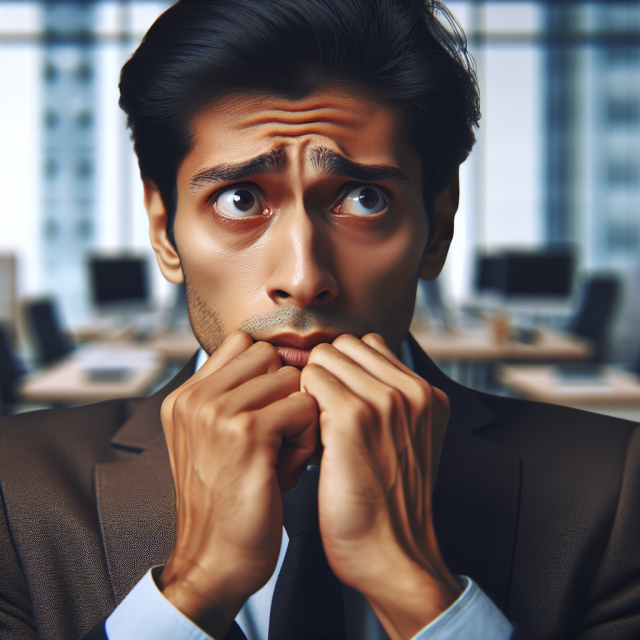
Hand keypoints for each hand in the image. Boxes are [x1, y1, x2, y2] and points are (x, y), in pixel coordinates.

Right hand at [159, 331, 317, 636]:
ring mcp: (218, 411)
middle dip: (286, 390)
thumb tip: (280, 363)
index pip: (242, 344)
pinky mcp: (246, 432)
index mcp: (186, 396)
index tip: (271, 410)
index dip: (268, 373)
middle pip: (270, 356)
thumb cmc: (228, 502)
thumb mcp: (216, 442)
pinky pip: (304, 407)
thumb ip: (234, 397)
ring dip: (299, 415)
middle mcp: (196, 397)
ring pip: (292, 378)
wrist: (213, 561)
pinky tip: (288, 469)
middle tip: (278, 435)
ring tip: (282, 454)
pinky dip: (306, 438)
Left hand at [301, 333, 460, 639]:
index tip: (332, 402)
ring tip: (313, 426)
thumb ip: (388, 404)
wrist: (392, 556)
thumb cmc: (388, 505)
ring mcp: (386, 400)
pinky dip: (299, 403)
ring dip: (310, 386)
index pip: (368, 346)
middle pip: (345, 345)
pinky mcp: (355, 417)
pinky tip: (306, 437)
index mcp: (426, 394)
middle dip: (325, 373)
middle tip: (319, 413)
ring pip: (324, 356)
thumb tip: (346, 374)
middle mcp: (412, 390)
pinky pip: (309, 379)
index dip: (341, 371)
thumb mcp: (405, 444)